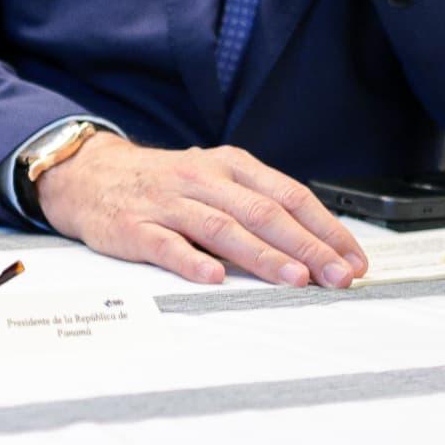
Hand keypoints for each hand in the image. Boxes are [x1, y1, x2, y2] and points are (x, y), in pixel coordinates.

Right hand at [32, 133, 364, 287]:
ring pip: (222, 227)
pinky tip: (214, 277)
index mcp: (231, 165)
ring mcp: (168, 201)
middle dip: (307, 246)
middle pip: (263, 212)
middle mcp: (203, 178)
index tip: (353, 259)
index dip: (325, 229)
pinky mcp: (135, 226)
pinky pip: (166, 244)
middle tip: (337, 276)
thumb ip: (258, 208)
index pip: (290, 195)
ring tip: (293, 279)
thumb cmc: (166, 185)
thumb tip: (317, 249)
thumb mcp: (215, 181)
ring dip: (262, 255)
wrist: (91, 175)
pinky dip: (192, 261)